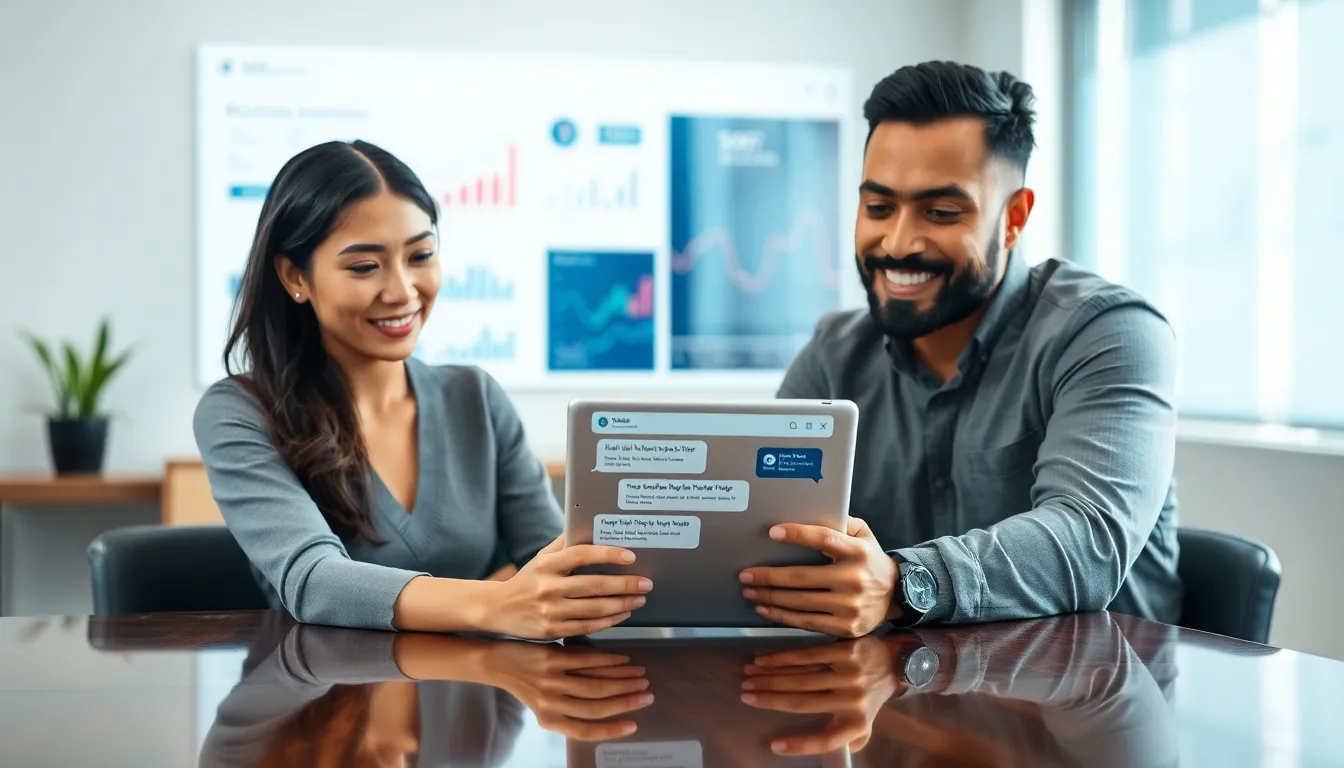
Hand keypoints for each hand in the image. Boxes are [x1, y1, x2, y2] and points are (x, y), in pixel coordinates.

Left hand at [483, 641, 653, 740]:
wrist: (498, 663)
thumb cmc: (526, 685)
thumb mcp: (546, 705)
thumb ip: (572, 707)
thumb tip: (611, 703)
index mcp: (550, 721)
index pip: (586, 730)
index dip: (612, 729)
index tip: (634, 725)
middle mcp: (550, 704)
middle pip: (596, 705)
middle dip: (626, 700)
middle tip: (646, 694)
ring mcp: (551, 681)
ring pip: (595, 683)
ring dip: (622, 680)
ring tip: (640, 676)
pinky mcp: (552, 659)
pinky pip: (587, 661)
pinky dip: (609, 660)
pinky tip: (623, 659)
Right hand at [484, 536, 652, 639]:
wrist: (497, 608)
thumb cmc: (527, 579)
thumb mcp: (541, 557)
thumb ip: (564, 543)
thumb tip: (591, 525)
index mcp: (546, 564)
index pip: (582, 555)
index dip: (608, 554)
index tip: (630, 555)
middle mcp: (547, 587)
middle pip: (594, 585)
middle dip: (625, 584)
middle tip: (645, 583)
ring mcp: (550, 610)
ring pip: (594, 608)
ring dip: (622, 604)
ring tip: (639, 599)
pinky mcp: (552, 629)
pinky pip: (587, 626)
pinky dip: (609, 621)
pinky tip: (623, 614)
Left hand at [740, 517, 896, 637]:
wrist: (897, 596)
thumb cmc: (870, 560)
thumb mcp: (863, 535)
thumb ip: (840, 522)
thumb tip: (804, 514)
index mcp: (859, 552)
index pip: (824, 538)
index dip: (798, 535)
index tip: (773, 532)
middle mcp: (855, 579)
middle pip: (802, 577)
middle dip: (768, 576)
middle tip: (745, 574)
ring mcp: (850, 606)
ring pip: (799, 602)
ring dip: (769, 597)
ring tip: (750, 591)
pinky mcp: (845, 627)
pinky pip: (805, 622)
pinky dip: (781, 616)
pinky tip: (765, 609)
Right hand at [741, 637, 899, 755]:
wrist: (897, 661)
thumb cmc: (872, 696)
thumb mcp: (865, 723)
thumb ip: (847, 739)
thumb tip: (826, 756)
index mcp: (856, 723)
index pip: (826, 740)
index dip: (800, 744)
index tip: (775, 746)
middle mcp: (853, 701)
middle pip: (803, 702)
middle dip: (770, 699)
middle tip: (746, 696)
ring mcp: (850, 674)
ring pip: (801, 677)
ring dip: (770, 678)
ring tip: (748, 677)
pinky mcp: (845, 651)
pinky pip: (807, 655)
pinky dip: (781, 658)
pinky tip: (764, 660)